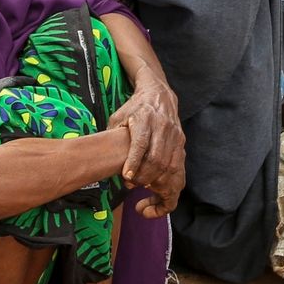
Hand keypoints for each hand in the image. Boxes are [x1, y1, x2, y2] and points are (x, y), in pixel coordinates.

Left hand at [109, 83, 184, 215]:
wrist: (159, 95)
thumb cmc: (135, 108)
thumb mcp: (118, 116)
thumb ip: (112, 135)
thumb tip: (101, 157)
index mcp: (145, 118)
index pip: (141, 143)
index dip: (134, 162)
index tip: (126, 176)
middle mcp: (163, 128)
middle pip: (157, 159)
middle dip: (143, 177)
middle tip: (130, 185)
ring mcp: (175, 136)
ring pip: (169, 166)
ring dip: (156, 182)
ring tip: (143, 188)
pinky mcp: (181, 143)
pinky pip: (178, 167)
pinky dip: (168, 181)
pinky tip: (157, 186)